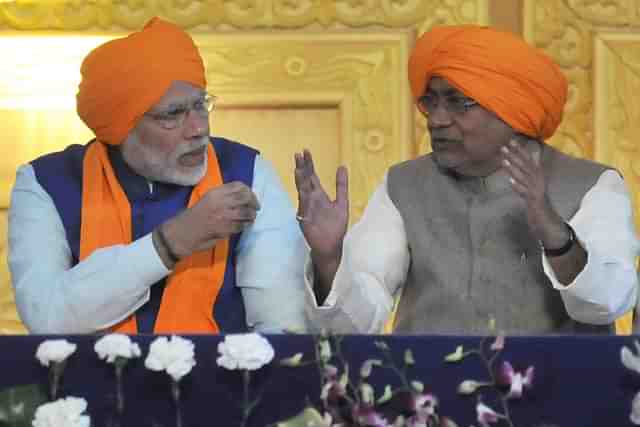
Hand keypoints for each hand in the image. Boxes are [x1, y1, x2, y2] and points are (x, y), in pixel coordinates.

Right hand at [162, 181, 259, 257]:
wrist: (184, 232)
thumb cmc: (196, 216)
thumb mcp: (208, 199)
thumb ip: (224, 196)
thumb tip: (244, 196)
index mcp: (216, 192)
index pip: (239, 186)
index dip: (248, 191)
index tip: (251, 197)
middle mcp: (221, 202)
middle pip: (245, 197)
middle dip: (254, 202)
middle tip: (256, 207)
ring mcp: (223, 216)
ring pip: (246, 212)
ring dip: (251, 215)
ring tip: (251, 217)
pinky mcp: (225, 229)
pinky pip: (241, 225)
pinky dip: (245, 225)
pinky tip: (244, 225)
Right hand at [294, 149, 347, 299]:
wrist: (332, 246)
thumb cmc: (336, 226)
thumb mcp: (342, 202)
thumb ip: (341, 185)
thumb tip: (342, 166)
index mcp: (319, 196)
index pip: (312, 177)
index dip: (309, 165)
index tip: (305, 151)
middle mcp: (311, 201)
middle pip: (305, 181)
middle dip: (302, 168)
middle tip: (298, 154)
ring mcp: (307, 210)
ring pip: (303, 192)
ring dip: (301, 182)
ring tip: (298, 169)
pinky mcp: (306, 221)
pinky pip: (304, 209)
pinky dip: (304, 201)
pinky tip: (303, 191)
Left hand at [501, 139, 567, 247]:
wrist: (548, 221)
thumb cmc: (539, 202)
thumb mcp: (535, 184)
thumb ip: (532, 170)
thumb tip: (534, 155)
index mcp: (538, 176)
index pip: (528, 160)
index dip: (519, 150)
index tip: (510, 140)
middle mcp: (538, 181)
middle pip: (525, 166)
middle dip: (514, 156)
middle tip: (503, 146)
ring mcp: (537, 191)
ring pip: (524, 177)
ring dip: (513, 168)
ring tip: (503, 160)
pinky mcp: (535, 201)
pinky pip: (525, 193)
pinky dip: (518, 186)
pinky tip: (510, 181)